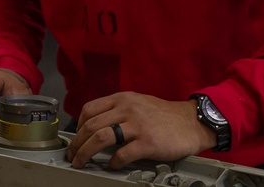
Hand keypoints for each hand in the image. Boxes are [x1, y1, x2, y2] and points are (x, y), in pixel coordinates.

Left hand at [66, 92, 216, 169]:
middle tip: (72, 155)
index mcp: (122, 99)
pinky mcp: (148, 142)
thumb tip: (97, 125)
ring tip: (82, 162)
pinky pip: (123, 153)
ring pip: (101, 138)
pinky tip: (112, 165)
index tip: (75, 137)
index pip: (90, 109)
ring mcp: (137, 125)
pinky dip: (113, 161)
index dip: (78, 126)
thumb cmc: (164, 115)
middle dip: (77, 143)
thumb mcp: (138, 103)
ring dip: (86, 153)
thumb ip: (118, 110)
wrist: (192, 122)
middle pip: (91, 125)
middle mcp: (127, 109)